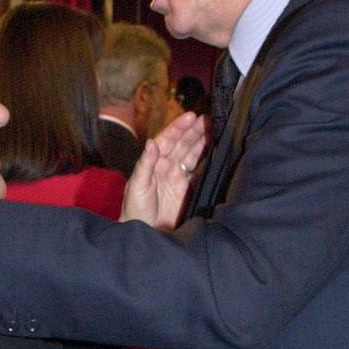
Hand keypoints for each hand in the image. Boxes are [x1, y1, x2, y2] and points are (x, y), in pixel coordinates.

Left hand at [121, 112, 205, 230]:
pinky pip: (196, 170)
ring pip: (190, 154)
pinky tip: (213, 150)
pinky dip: (204, 160)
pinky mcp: (186, 188)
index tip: (191, 116)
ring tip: (213, 128)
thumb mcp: (137, 186)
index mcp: (153, 162)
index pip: (167, 140)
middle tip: (208, 119)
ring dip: (201, 141)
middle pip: (181, 144)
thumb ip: (145, 165)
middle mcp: (165, 166)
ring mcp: (176, 176)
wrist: (145, 232)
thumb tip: (152, 143)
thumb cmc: (134, 209)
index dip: (179, 128)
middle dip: (194, 131)